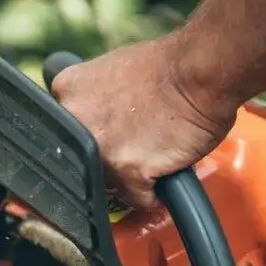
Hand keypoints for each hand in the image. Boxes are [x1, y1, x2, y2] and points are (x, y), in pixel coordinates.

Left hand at [49, 33, 239, 211]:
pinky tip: (162, 170)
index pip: (64, 133)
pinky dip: (151, 193)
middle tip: (133, 143)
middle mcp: (76, 121)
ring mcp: (99, 151)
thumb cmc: (168, 67)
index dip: (90, 137)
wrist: (201, 70)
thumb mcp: (111, 69)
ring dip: (127, 179)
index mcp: (67, 90)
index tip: (108, 136)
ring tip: (152, 154)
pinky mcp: (127, 173)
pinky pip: (136, 199)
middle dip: (105, 160)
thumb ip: (92, 96)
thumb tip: (91, 118)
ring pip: (106, 184)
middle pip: (81, 161)